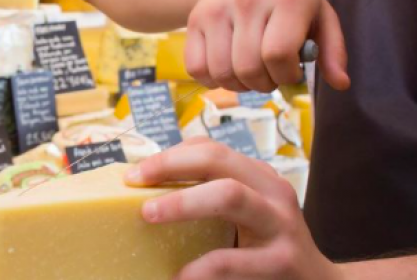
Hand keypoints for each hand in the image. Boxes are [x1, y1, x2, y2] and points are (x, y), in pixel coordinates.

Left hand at [125, 138, 343, 279]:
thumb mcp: (245, 217)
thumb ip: (209, 200)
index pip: (209, 149)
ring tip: (149, 215)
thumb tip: (145, 198)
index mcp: (258, 177)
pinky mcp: (282, 261)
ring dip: (182, 202)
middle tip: (134, 182)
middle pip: (217, 160)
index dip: (168, 155)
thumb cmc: (268, 250)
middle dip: (169, 166)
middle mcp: (272, 191)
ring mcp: (281, 224)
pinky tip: (179, 276)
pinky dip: (200, 268)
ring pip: (229, 195)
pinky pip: (232, 259)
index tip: (134, 173)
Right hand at [184, 0, 349, 91]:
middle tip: (270, 74)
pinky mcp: (194, 21)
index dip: (286, 75)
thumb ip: (333, 49)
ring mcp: (216, 10)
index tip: (292, 71)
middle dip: (264, 83)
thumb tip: (341, 84)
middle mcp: (247, 0)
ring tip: (250, 73)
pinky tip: (226, 69)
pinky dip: (212, 79)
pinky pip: (197, 68)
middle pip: (249, 68)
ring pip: (222, 72)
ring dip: (239, 85)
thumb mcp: (319, 13)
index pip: (278, 54)